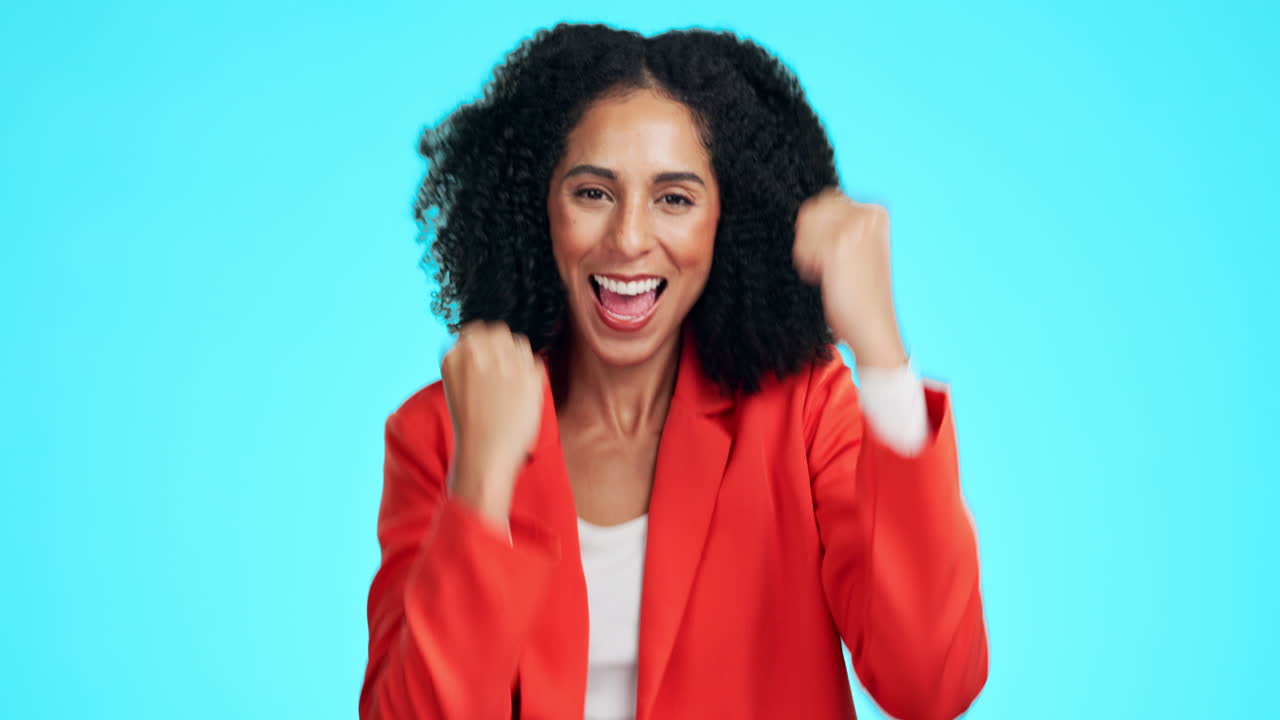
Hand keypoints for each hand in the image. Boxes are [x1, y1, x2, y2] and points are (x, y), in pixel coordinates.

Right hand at [440, 321, 545, 527]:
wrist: (484, 455)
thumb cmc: (471, 425)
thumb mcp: (456, 385)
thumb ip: (468, 359)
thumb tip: (484, 339)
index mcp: (454, 356)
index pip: (475, 330)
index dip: (484, 344)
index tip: (488, 359)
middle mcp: (478, 354)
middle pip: (498, 330)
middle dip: (502, 346)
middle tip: (503, 370)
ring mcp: (506, 364)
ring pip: (519, 342)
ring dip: (518, 357)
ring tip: (512, 383)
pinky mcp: (529, 376)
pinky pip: (537, 362)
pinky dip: (533, 375)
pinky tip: (522, 394)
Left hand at [792, 187, 907, 367]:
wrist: (872, 324)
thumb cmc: (863, 294)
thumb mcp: (861, 247)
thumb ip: (843, 225)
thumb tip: (811, 209)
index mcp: (876, 212)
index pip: (827, 200)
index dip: (818, 228)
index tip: (831, 253)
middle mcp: (867, 215)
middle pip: (812, 210)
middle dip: (810, 237)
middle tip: (824, 263)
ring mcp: (852, 228)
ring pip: (805, 226)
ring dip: (807, 251)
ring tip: (823, 270)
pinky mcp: (836, 246)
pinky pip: (802, 246)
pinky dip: (806, 264)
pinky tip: (822, 277)